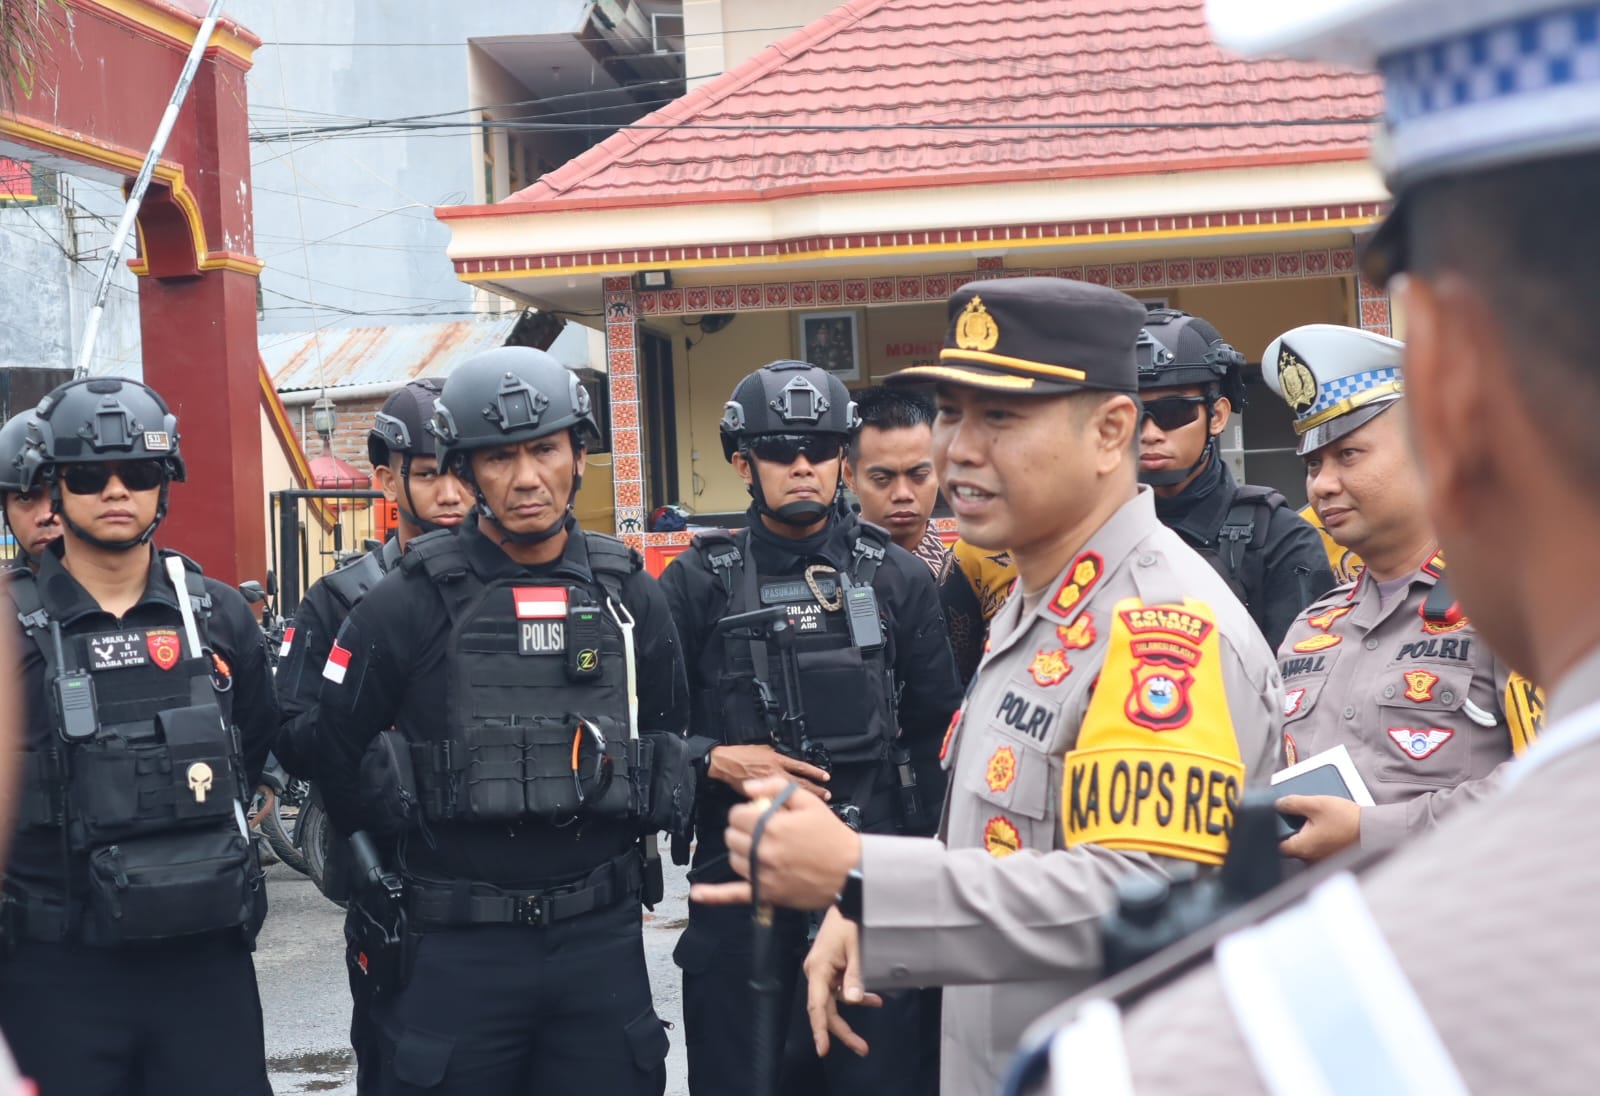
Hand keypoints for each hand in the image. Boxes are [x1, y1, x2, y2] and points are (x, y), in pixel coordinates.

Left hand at [689, 776, 860, 909]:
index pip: (737, 815)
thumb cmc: (830, 834)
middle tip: (763, 831)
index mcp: (771, 826)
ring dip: (743, 851)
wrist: (851, 870)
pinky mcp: (767, 894)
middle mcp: (763, 851)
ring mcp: (763, 875)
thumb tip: (747, 790)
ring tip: (763, 849)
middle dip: (743, 830)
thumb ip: (775, 787)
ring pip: (734, 859)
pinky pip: (734, 895)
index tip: (760, 814)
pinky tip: (697, 894)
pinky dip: (714, 895)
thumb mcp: (808, 801)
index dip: (746, 812)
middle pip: (732, 837)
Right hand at [707, 744, 830, 799]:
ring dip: (804, 799)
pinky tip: (792, 813)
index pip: (801, 767)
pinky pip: (775, 803)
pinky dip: (785, 807)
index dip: (815, 773)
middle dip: (815, 790)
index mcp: (777, 760)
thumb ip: (777, 756)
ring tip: (815, 804)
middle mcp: (775, 773)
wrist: (725, 763)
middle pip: (800, 784)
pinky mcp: (759, 796)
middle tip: (827, 795)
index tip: (826, 777)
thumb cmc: (741, 755)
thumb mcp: (763, 749)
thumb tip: (788, 762)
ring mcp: (768, 787)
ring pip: (790, 795)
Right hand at [805, 908, 881, 1057]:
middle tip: (862, 1048)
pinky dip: (856, 994)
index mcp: (818, 970)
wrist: (849, 899)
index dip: (820, 1030)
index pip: (817, 1006)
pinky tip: (874, 999)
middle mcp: (816, 973)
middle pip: (825, 1009)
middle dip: (843, 1030)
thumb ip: (855, 977)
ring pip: (834, 1000)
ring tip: (876, 1008)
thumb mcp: (857, 949)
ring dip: (854, 1009)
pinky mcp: (830, 967)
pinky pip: (840, 988)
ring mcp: (823, 970)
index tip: (823, 1050)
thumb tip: (853, 1002)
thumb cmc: (851, 922)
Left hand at [1277, 794, 1361, 861]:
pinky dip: (1319, 837)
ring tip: (1318, 819)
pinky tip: (1326, 826)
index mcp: (1302, 848)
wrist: (1374, 830)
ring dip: (1308, 832)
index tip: (1279, 820)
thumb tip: (1279, 804)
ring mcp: (1322, 860)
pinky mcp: (1332, 858)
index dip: (1275, 830)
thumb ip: (1293, 803)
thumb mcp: (1316, 804)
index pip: (1277, 843)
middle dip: (1294, 829)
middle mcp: (1310, 859)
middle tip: (1301, 816)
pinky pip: (1319, 847)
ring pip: (1307, 845)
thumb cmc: (1348, 821)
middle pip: (1292, 844)